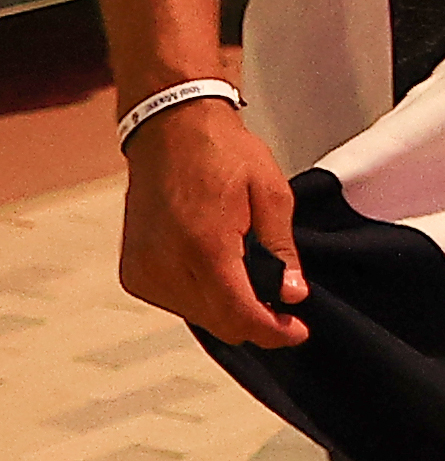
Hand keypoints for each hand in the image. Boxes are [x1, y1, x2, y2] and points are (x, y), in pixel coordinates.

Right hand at [118, 103, 305, 348]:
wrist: (170, 129)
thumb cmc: (222, 153)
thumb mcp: (272, 194)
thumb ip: (281, 250)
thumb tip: (291, 293)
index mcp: (204, 246)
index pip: (239, 314)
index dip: (273, 332)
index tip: (297, 331)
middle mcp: (165, 264)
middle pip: (219, 323)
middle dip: (255, 323)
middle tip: (283, 310)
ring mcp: (143, 269)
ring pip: (197, 317)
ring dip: (227, 311)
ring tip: (252, 284)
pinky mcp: (132, 269)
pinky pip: (174, 302)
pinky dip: (200, 299)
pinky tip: (219, 276)